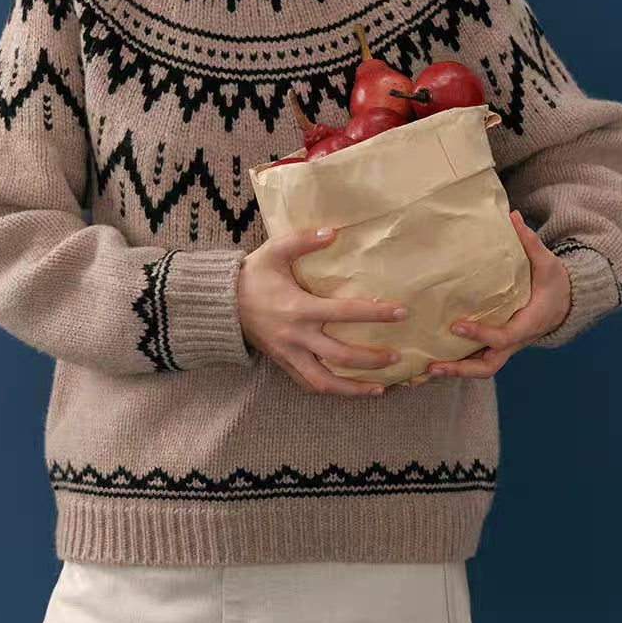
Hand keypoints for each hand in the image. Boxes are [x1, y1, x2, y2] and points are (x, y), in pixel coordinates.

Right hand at [237, 226, 407, 396]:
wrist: (220, 303)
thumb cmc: (252, 275)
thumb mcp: (275, 251)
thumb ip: (303, 241)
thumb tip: (334, 232)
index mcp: (299, 308)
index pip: (345, 313)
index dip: (375, 314)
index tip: (401, 313)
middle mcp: (296, 336)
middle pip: (341, 356)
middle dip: (372, 359)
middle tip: (397, 355)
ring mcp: (289, 355)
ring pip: (325, 382)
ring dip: (354, 389)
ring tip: (381, 388)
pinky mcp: (283, 364)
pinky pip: (309, 384)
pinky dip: (331, 390)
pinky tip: (350, 390)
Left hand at [427, 210, 571, 378]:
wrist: (566, 304)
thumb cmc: (554, 283)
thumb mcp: (547, 263)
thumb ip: (530, 242)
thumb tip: (513, 217)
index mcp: (527, 324)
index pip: (502, 336)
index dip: (480, 334)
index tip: (456, 325)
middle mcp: (514, 341)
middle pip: (487, 366)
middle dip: (461, 369)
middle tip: (433, 365)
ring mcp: (505, 348)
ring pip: (480, 368)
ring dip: (454, 371)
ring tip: (425, 369)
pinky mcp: (496, 347)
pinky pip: (476, 361)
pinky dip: (456, 365)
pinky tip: (431, 363)